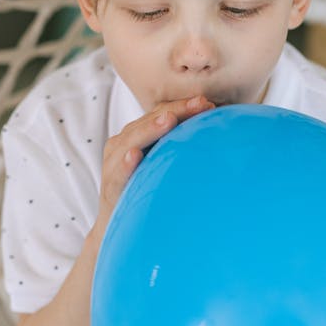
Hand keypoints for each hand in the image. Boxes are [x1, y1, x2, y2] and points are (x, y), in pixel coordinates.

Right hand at [96, 95, 214, 225]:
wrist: (118, 223)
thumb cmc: (143, 187)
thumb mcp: (161, 163)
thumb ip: (179, 146)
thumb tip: (216, 132)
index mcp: (136, 134)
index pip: (161, 113)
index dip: (183, 106)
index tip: (208, 103)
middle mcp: (123, 144)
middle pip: (149, 121)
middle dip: (175, 111)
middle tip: (199, 104)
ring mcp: (114, 163)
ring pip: (131, 140)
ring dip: (150, 129)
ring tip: (169, 120)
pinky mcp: (110, 186)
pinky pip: (118, 173)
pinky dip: (126, 163)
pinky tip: (135, 156)